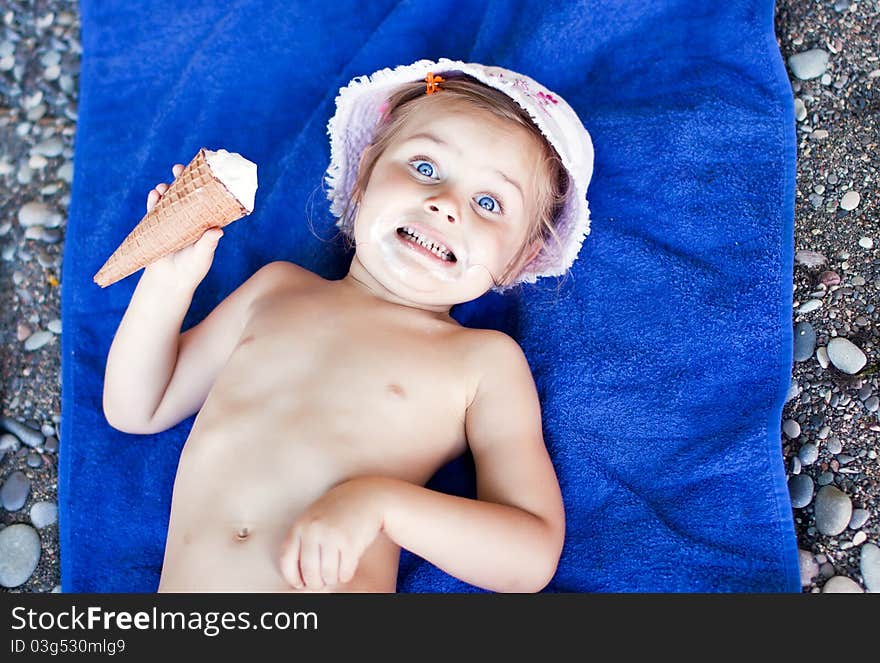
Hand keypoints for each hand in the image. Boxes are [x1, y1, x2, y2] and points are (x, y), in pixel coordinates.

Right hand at [142, 163, 222, 288]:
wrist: (169, 282)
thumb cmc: (192, 270)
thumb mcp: (203, 256)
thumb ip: (208, 244)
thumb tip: (217, 231)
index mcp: (204, 223)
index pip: (207, 199)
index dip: (205, 185)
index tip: (203, 171)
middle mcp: (189, 219)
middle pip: (187, 194)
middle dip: (182, 180)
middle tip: (177, 168)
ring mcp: (173, 221)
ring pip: (169, 199)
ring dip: (166, 190)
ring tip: (162, 186)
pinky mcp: (157, 226)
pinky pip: (154, 210)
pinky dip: (153, 201)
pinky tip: (153, 195)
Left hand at [279, 478, 385, 589]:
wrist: (368, 495)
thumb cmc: (339, 510)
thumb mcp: (315, 518)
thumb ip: (304, 541)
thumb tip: (299, 579)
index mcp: (300, 525)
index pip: (287, 561)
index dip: (293, 577)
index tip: (300, 583)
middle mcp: (313, 530)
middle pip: (309, 573)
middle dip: (317, 583)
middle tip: (323, 580)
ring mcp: (331, 535)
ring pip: (328, 576)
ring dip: (333, 578)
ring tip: (336, 570)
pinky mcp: (350, 542)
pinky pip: (345, 573)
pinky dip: (346, 574)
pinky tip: (348, 565)